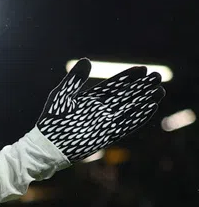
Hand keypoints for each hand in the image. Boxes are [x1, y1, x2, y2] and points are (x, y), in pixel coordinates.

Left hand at [36, 58, 163, 161]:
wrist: (47, 145)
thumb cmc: (51, 120)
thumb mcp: (61, 96)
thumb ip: (74, 79)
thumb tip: (87, 60)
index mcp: (91, 98)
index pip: (114, 85)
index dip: (128, 77)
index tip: (142, 69)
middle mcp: (101, 110)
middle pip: (126, 96)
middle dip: (141, 87)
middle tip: (157, 77)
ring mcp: (105, 123)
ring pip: (129, 109)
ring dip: (144, 100)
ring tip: (160, 91)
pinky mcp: (107, 136)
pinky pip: (126, 125)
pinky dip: (138, 117)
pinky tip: (151, 108)